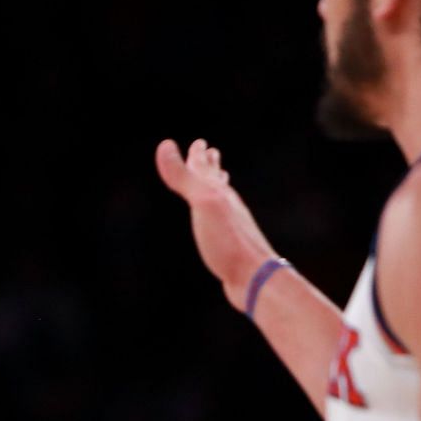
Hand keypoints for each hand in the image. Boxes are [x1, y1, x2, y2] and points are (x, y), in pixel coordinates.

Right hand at [155, 138, 276, 308]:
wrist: (254, 277)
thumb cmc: (228, 241)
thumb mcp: (203, 203)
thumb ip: (184, 177)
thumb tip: (165, 145)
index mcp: (219, 194)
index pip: (205, 169)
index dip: (199, 156)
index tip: (199, 143)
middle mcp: (228, 207)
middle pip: (218, 181)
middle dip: (212, 166)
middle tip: (211, 153)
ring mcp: (231, 227)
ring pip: (223, 201)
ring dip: (218, 187)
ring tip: (220, 181)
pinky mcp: (231, 247)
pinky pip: (222, 224)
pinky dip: (218, 215)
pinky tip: (219, 223)